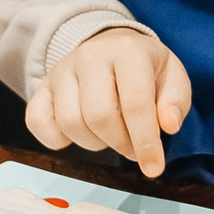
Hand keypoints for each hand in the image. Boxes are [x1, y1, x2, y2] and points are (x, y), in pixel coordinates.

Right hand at [25, 27, 189, 177]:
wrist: (109, 45)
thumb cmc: (144, 68)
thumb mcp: (172, 76)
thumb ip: (176, 100)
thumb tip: (168, 125)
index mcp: (128, 51)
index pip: (135, 103)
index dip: (146, 141)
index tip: (154, 167)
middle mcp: (90, 56)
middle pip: (99, 116)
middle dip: (120, 143)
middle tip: (133, 146)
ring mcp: (61, 71)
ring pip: (70, 122)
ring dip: (94, 143)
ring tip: (110, 135)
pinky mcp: (42, 87)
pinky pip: (37, 122)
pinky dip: (56, 139)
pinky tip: (78, 134)